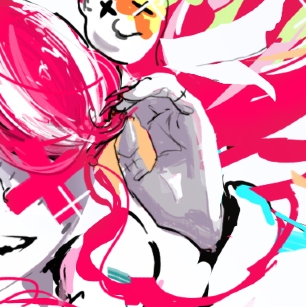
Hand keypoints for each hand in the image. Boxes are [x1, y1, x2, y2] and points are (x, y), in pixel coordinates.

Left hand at [115, 86, 222, 252]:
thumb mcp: (136, 175)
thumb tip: (125, 125)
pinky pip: (180, 95)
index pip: (143, 112)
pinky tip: (139, 94)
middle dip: (131, 93)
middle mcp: (175, 129)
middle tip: (114, 99)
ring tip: (125, 95)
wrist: (192, 220)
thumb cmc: (169, 203)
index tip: (106, 110)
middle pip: (153, 97)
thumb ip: (128, 150)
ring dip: (143, 86)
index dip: (124, 106)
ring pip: (166, 90)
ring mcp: (188, 125)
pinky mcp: (198, 123)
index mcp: (162, 141)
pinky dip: (160, 88)